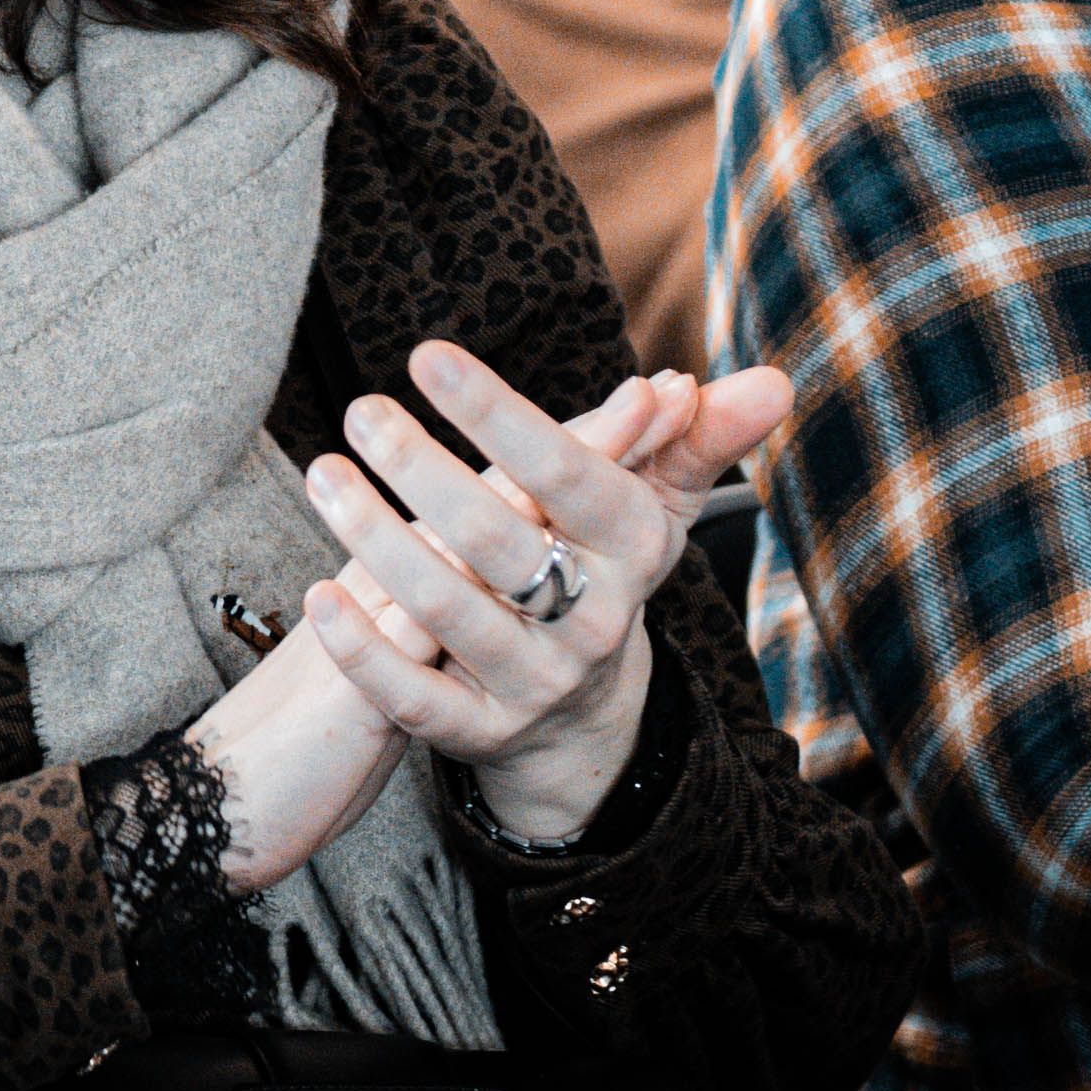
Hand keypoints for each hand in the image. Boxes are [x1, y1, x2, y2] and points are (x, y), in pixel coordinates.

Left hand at [182, 359, 780, 883]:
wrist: (587, 717)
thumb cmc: (602, 572)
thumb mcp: (654, 504)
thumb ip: (699, 438)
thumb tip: (772, 380)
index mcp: (632, 550)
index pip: (572, 475)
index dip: (501, 415)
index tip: (427, 355)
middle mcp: (591, 621)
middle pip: (503, 541)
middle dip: (426, 471)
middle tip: (361, 409)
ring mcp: (534, 684)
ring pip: (452, 613)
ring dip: (380, 541)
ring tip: (324, 473)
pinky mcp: (480, 736)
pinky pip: (417, 701)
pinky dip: (366, 652)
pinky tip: (318, 595)